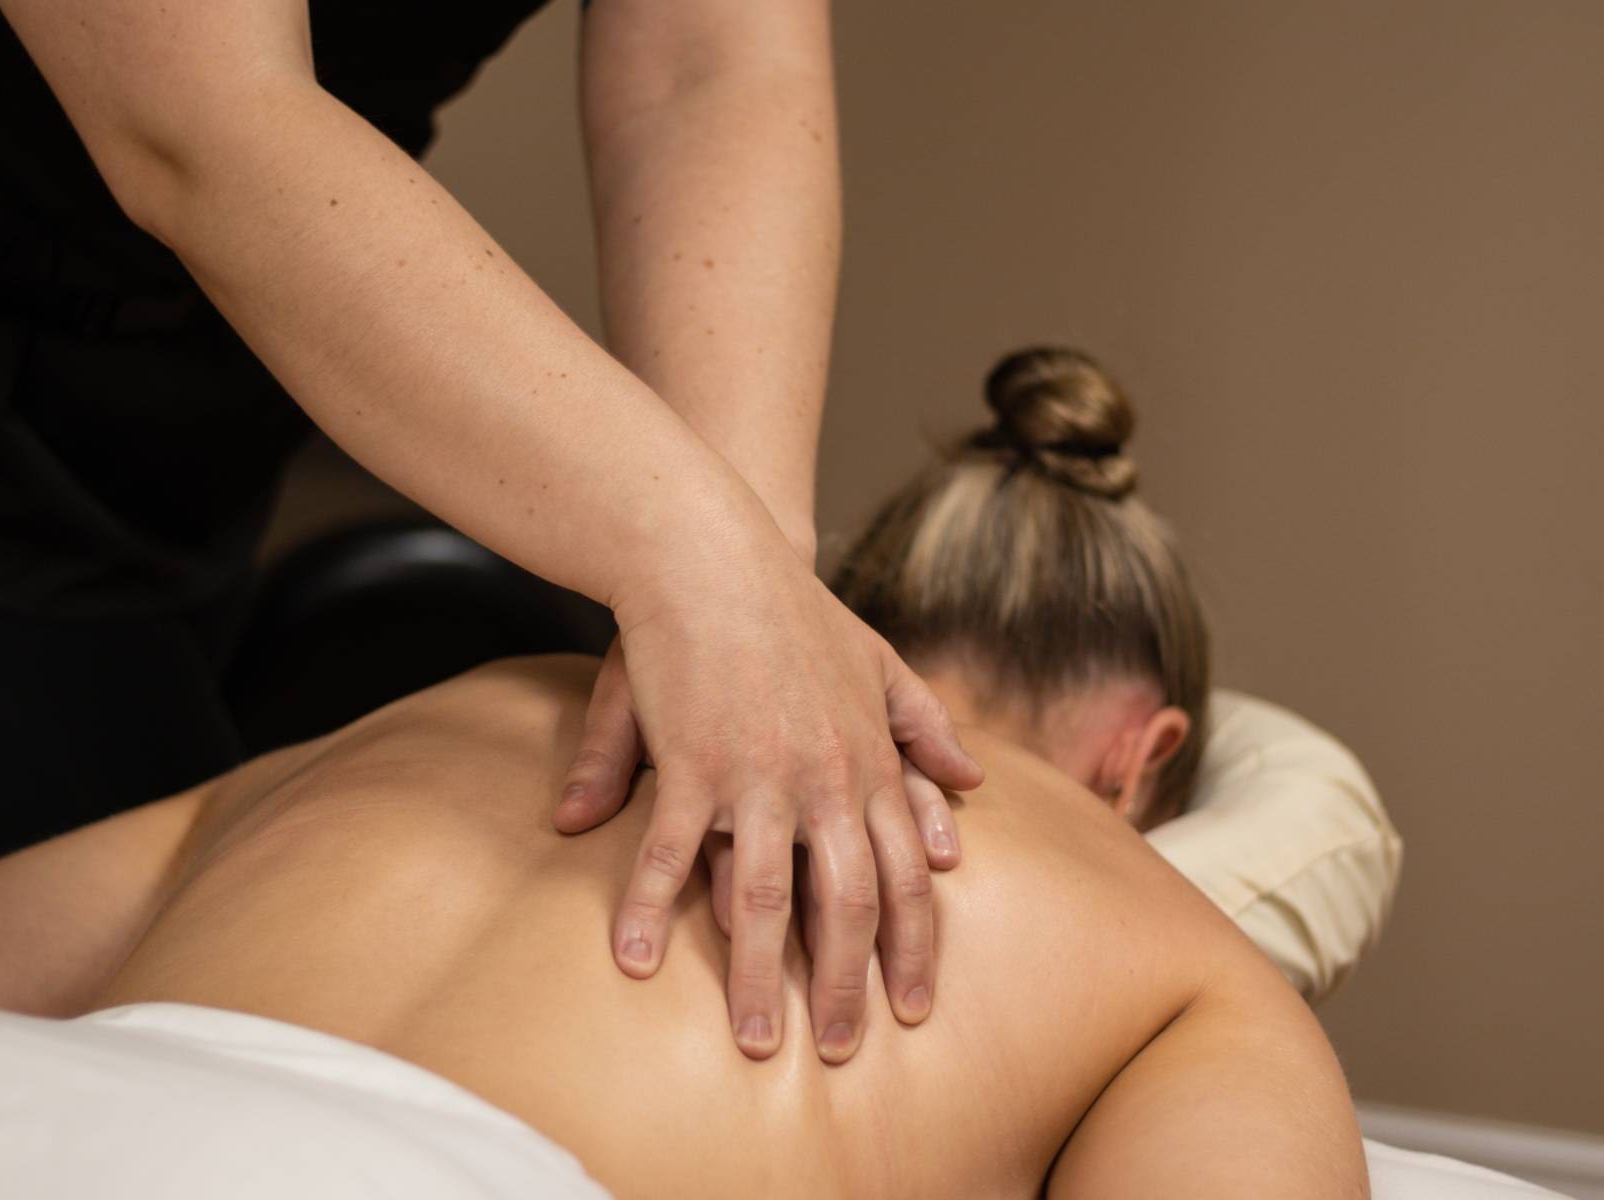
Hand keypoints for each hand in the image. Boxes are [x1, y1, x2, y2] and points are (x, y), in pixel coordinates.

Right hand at [557, 530, 981, 1062]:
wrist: (716, 555)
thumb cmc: (793, 607)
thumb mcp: (879, 660)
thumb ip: (925, 725)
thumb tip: (971, 784)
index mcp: (870, 764)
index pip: (908, 876)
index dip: (914, 946)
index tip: (914, 1006)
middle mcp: (826, 781)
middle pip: (849, 905)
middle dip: (847, 986)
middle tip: (839, 1049)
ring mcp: (760, 777)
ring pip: (767, 900)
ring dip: (759, 978)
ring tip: (754, 1041)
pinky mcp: (692, 764)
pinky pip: (670, 854)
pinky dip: (648, 909)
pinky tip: (632, 960)